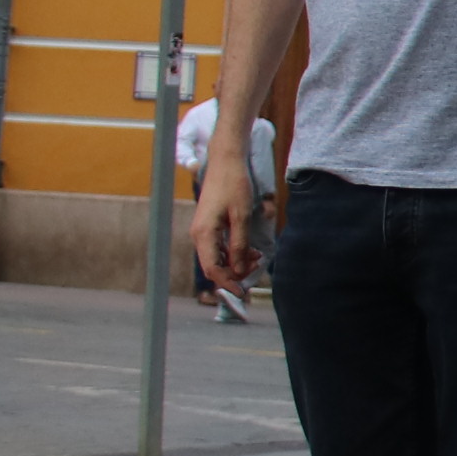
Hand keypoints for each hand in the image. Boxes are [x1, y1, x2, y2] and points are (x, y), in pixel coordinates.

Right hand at [190, 152, 260, 292]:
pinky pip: (219, 247)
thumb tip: (238, 269)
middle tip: (257, 268)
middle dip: (234, 273)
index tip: (242, 293)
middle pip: (214, 265)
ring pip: (217, 257)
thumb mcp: (242, 216)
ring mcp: (203, 230)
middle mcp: (199, 235)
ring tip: (257, 257)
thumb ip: (240, 244)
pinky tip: (250, 250)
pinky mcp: (209, 226)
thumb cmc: (234, 185)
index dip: (227, 283)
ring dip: (236, 262)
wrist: (226, 162)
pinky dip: (234, 252)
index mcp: (204, 234)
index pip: (212, 268)